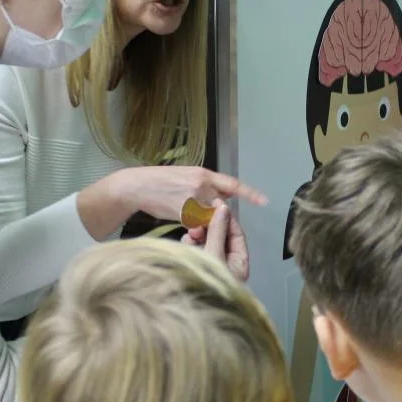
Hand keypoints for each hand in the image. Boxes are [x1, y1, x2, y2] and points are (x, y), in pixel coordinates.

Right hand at [126, 166, 265, 223]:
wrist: (137, 186)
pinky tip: (178, 218)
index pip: (232, 184)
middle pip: (220, 207)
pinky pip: (194, 224)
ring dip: (200, 222)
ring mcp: (193, 198)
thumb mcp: (186, 178)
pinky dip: (189, 226)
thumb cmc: (160, 184)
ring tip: (185, 216)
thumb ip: (206, 187)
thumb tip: (225, 198)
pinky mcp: (183, 211)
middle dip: (216, 216)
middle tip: (204, 220)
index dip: (249, 193)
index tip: (264, 201)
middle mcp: (202, 184)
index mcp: (204, 174)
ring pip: (207, 218)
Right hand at [183, 201, 249, 280]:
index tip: (215, 205)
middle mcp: (228, 264)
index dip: (226, 218)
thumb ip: (218, 232)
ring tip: (189, 234)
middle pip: (221, 237)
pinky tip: (184, 243)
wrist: (188, 310)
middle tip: (197, 222)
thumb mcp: (214, 254)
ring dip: (198, 235)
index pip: (237, 234)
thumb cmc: (207, 284)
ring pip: (207, 242)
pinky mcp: (198, 268)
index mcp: (239, 262)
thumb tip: (223, 208)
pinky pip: (196, 251)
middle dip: (209, 227)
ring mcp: (212, 266)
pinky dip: (191, 245)